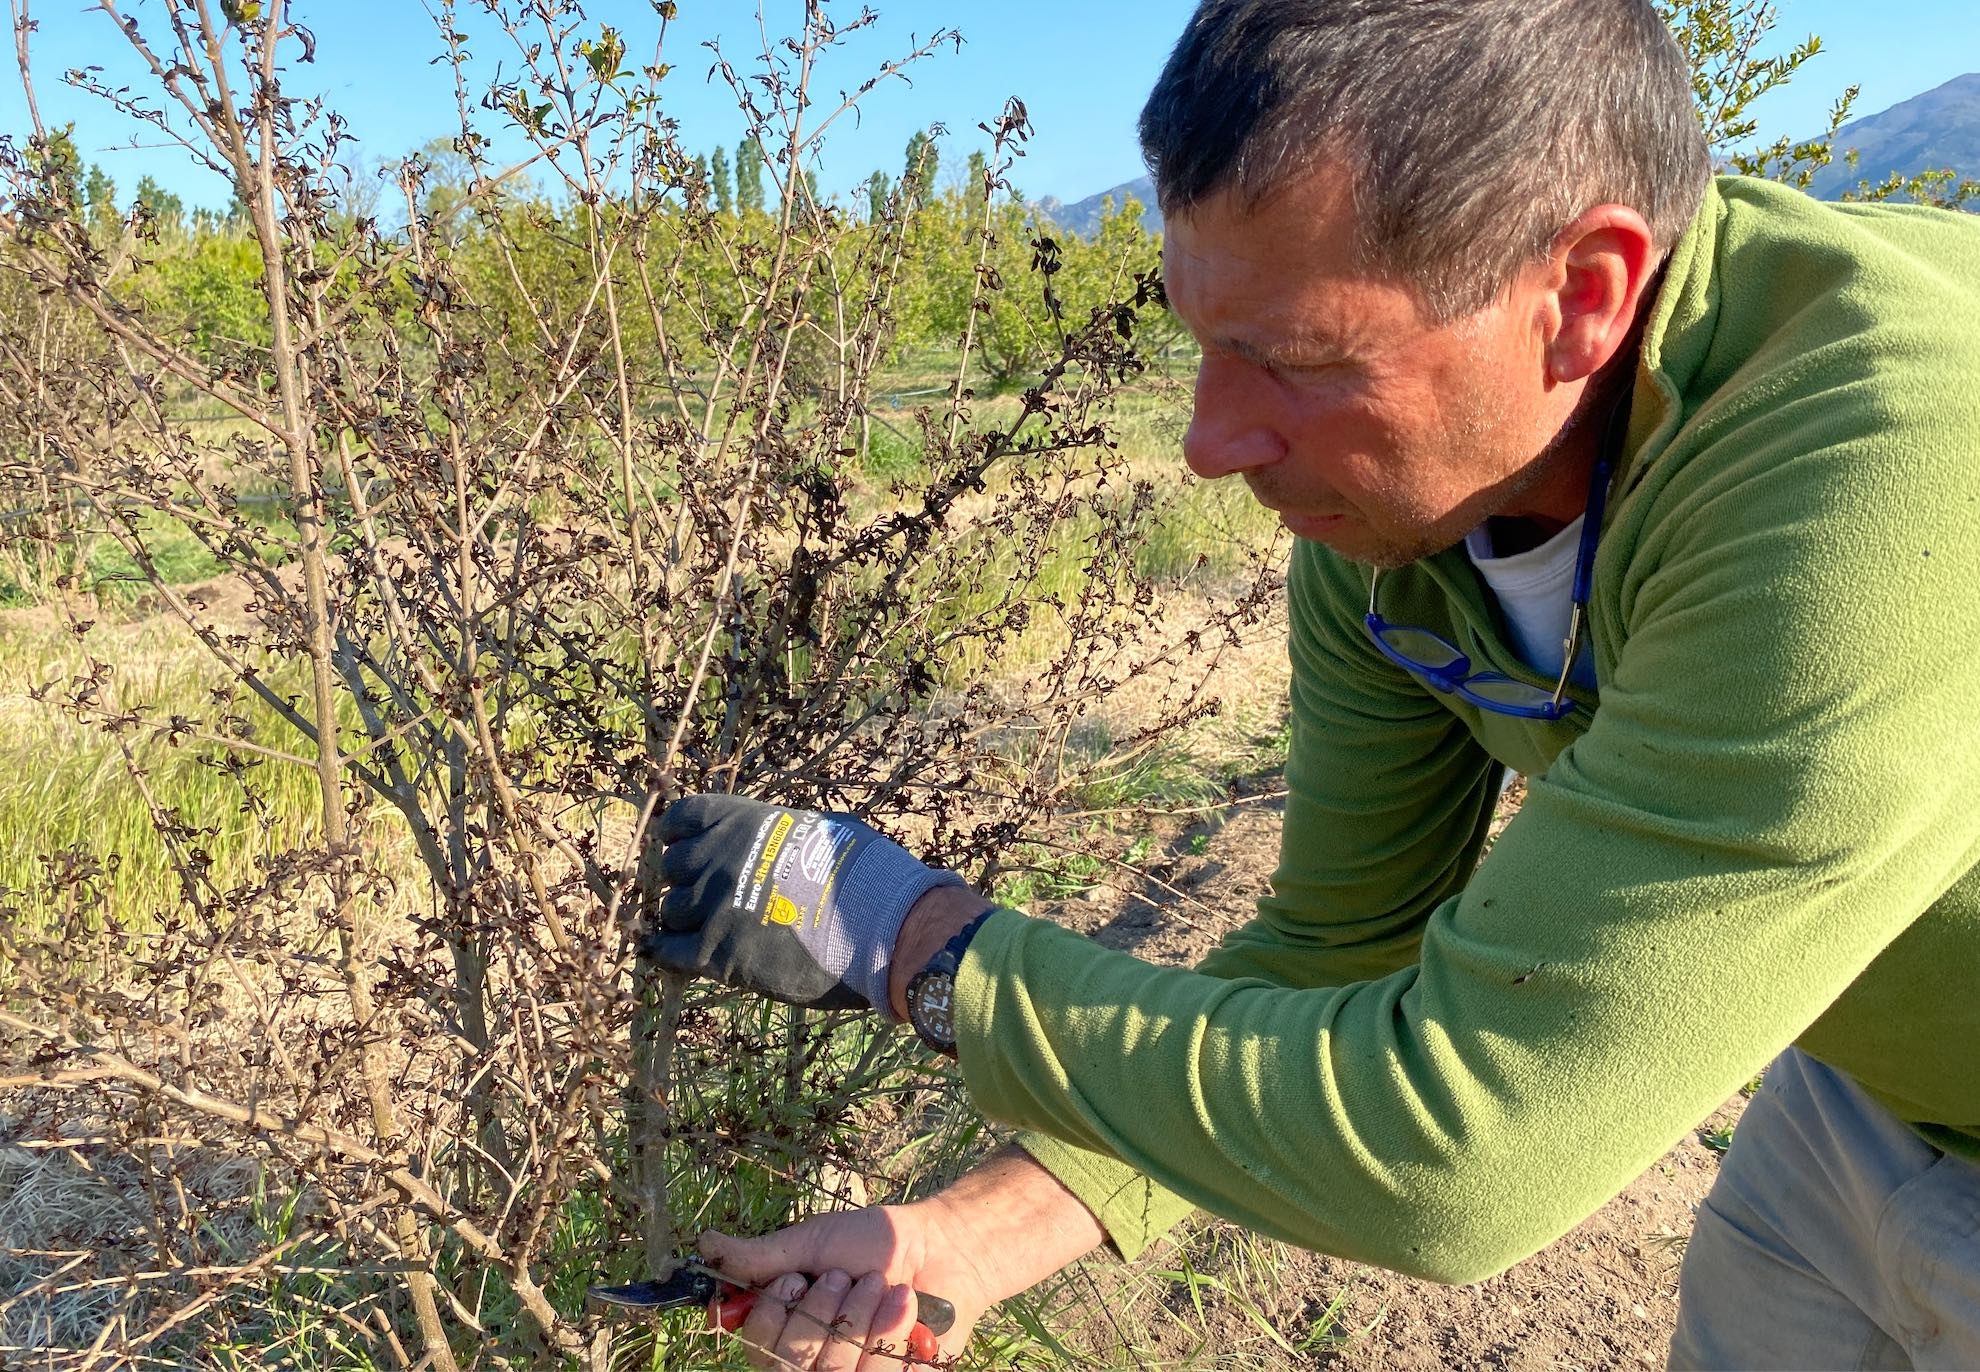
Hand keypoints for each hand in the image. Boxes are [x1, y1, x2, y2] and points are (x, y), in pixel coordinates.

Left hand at [642, 794, 964, 1013]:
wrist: (881, 926)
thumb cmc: (866, 875)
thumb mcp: (824, 831)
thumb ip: (782, 834)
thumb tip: (775, 842)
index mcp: (744, 822)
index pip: (682, 818)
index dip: (680, 836)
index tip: (683, 847)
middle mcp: (718, 858)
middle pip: (674, 867)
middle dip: (689, 880)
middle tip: (711, 895)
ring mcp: (714, 905)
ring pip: (672, 909)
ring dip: (686, 917)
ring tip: (710, 928)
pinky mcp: (716, 952)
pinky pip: (669, 950)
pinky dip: (665, 951)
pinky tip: (666, 953)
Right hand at [699, 1147, 1110, 1369]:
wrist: (941, 1246)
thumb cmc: (873, 1242)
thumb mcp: (811, 1243)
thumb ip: (759, 1255)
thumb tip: (703, 1244)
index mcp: (787, 1329)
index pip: (756, 1347)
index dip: (771, 1315)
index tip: (794, 1278)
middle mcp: (814, 1361)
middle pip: (791, 1364)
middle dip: (820, 1311)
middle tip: (844, 1276)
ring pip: (834, 1371)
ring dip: (858, 1316)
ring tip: (877, 1285)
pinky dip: (891, 1330)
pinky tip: (904, 1304)